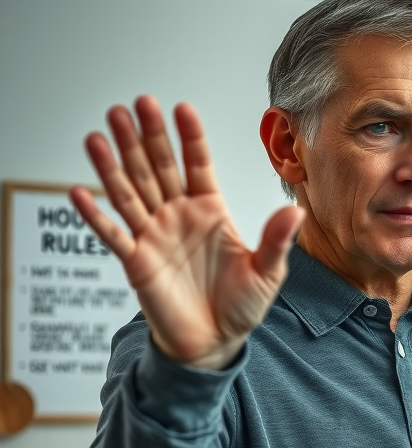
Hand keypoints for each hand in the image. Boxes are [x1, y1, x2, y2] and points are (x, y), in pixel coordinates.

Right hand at [72, 95, 304, 369]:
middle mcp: (179, 216)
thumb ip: (276, 240)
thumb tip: (295, 211)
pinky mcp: (136, 261)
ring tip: (100, 133)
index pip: (198, 165)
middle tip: (135, 104)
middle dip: (147, 137)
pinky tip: (80, 192)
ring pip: (130, 192)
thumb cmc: (242, 306)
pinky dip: (96, 215)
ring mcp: (154, 236)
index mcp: (211, 211)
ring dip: (114, 164)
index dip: (190, 138)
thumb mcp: (268, 272)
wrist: (216, 342)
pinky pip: (112, 235)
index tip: (182, 109)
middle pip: (158, 168)